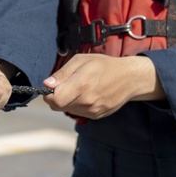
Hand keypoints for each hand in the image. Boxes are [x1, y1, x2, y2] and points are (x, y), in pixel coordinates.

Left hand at [42, 53, 164, 118]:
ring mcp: (93, 110)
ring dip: (66, 101)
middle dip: (56, 97)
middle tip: (64, 85)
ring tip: (78, 88)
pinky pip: (78, 113)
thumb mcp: (80, 60)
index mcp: (81, 85)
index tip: (50, 87)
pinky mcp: (97, 116)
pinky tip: (85, 94)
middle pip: (59, 106)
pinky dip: (76, 105)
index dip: (48, 94)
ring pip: (68, 110)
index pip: (55, 100)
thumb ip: (62, 73)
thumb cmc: (103, 66)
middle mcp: (87, 101)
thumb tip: (46, 84)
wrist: (129, 78)